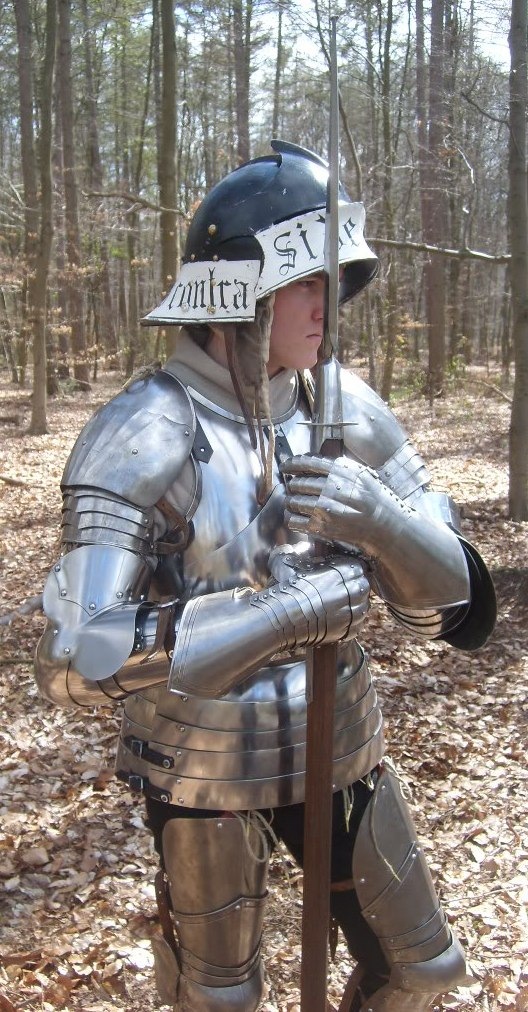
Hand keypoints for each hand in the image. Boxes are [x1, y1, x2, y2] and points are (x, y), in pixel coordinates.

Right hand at [262, 543, 369, 646]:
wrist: (281, 617)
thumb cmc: (284, 588)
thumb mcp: (286, 561)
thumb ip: (293, 551)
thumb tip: (296, 548)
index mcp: (345, 570)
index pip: (358, 567)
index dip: (347, 570)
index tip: (338, 575)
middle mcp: (354, 590)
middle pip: (363, 586)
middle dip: (353, 588)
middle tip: (339, 591)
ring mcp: (352, 612)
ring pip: (362, 607)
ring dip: (353, 606)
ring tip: (337, 606)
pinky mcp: (348, 630)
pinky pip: (357, 625)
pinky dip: (349, 623)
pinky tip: (336, 620)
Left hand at [281, 455, 469, 610]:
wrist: (384, 525)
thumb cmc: (374, 498)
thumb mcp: (360, 473)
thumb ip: (337, 466)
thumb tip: (310, 462)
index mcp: (340, 472)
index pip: (306, 463)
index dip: (292, 463)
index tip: (286, 466)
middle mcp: (330, 488)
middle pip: (297, 483)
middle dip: (294, 485)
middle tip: (295, 487)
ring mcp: (325, 509)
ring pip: (293, 501)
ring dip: (292, 502)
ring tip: (296, 502)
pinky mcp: (322, 528)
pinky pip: (294, 520)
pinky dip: (292, 518)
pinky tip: (297, 516)